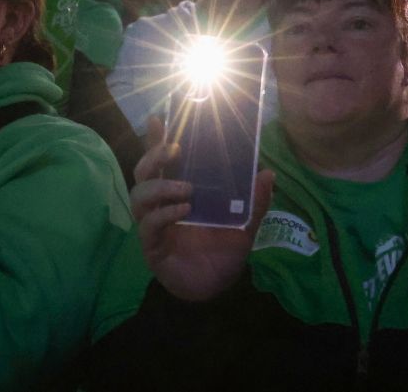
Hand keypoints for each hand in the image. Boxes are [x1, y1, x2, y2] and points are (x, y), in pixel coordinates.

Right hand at [132, 119, 274, 303]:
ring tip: (188, 188)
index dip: (157, 139)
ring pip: (140, 195)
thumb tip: (267, 172)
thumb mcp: (245, 223)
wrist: (217, 287)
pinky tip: (183, 211)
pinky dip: (164, 214)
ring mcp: (154, 224)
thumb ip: (255, 201)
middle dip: (153, 156)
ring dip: (161, 186)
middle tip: (175, 149)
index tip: (158, 119)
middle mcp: (162, 203)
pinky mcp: (152, 246)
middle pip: (143, 172)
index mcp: (179, 190)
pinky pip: (148, 225)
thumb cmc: (224, 250)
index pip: (163, 160)